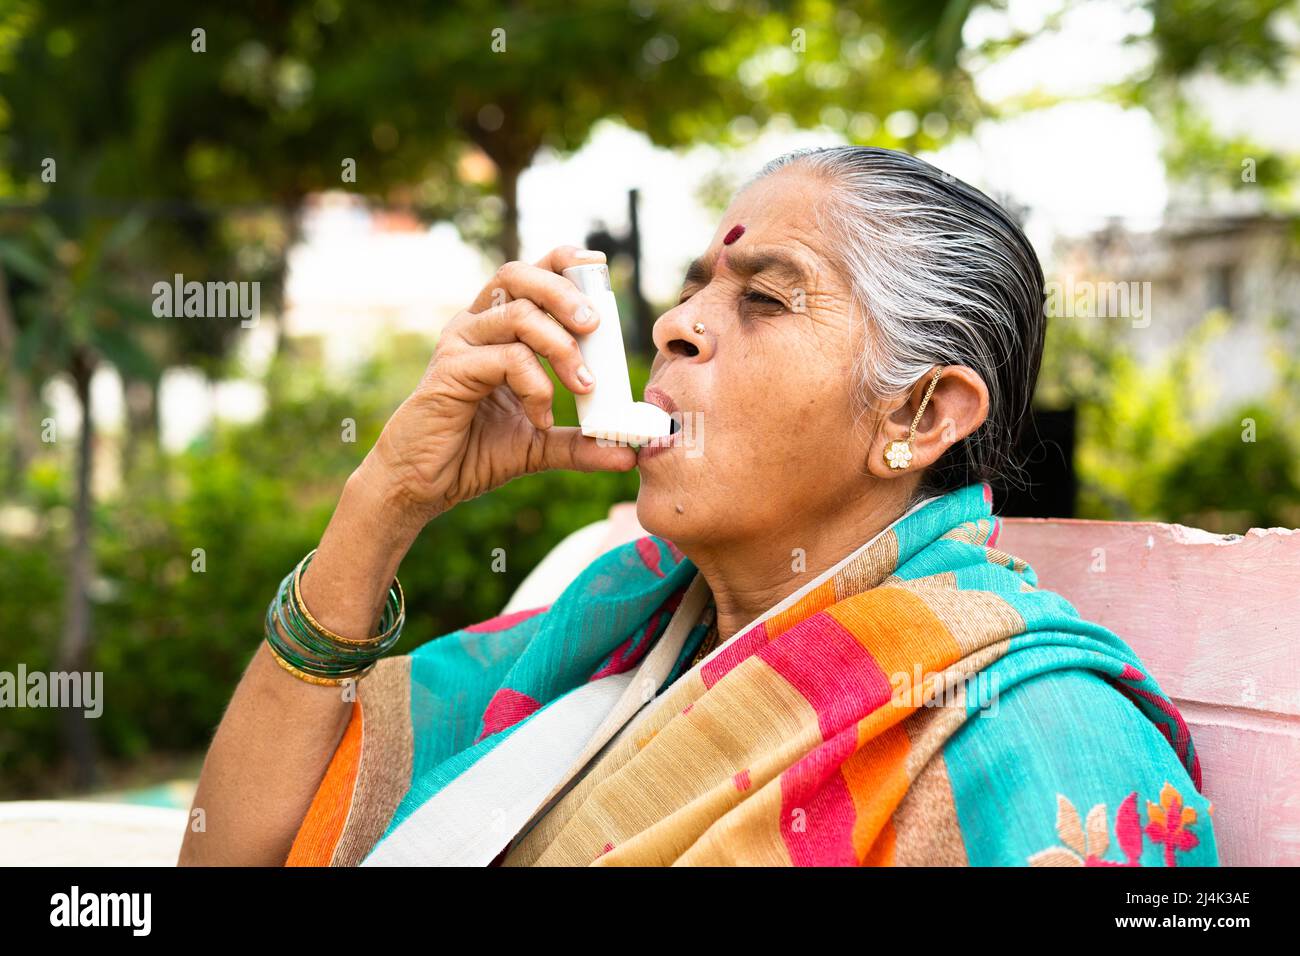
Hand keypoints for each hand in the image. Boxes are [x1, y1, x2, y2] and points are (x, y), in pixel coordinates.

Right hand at [362, 245, 637, 526]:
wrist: (422, 485)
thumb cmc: (472, 454)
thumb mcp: (539, 445)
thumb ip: (581, 443)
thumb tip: (630, 454)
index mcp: (494, 330)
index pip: (529, 275)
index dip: (561, 262)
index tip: (597, 267)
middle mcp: (475, 327)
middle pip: (520, 276)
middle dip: (565, 293)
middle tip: (595, 327)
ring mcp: (460, 345)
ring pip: (519, 314)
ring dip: (561, 346)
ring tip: (583, 385)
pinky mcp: (451, 370)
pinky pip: (507, 358)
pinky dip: (536, 385)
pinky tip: (539, 417)